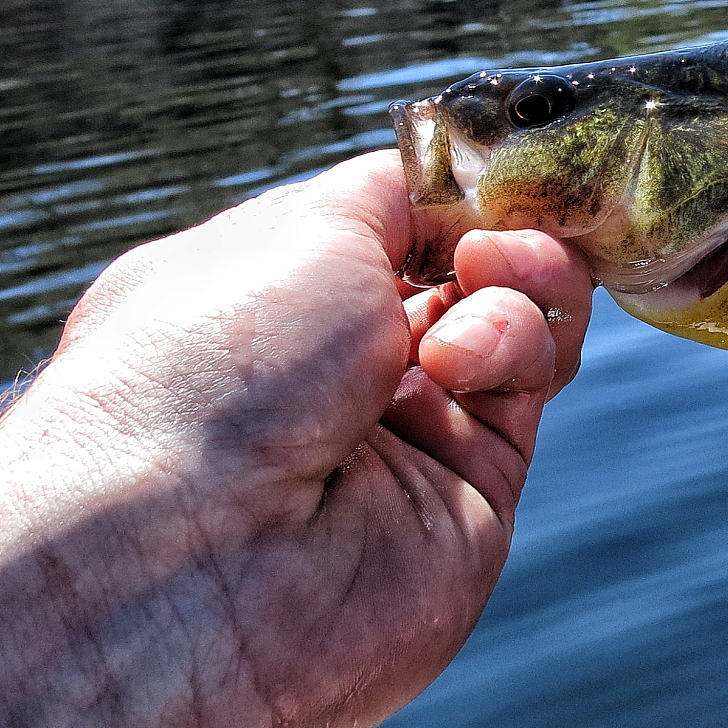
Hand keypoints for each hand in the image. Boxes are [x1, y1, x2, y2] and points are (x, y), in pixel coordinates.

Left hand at [0, 151, 592, 727]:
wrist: (193, 555)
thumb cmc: (210, 369)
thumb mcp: (300, 226)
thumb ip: (403, 193)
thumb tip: (467, 190)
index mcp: (280, 296)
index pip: (407, 223)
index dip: (463, 193)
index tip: (497, 172)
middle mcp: (344, 364)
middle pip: (478, 267)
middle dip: (506, 230)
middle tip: (492, 232)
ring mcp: (414, 426)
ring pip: (523, 319)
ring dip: (521, 280)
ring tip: (481, 281)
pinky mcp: (479, 485)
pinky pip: (535, 383)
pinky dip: (521, 342)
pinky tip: (464, 355)